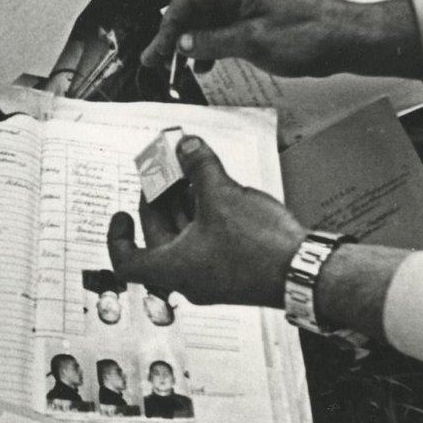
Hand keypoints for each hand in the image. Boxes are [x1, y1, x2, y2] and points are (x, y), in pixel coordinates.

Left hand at [106, 135, 306, 307]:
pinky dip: (205, 217)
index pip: (128, 261)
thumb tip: (185, 145)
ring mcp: (212, 276)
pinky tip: (216, 191)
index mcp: (172, 268)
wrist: (304, 273)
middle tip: (162, 174)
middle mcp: (188, 277)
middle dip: (158, 203)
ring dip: (184, 206)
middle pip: (159, 239)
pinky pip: (208, 241)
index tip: (121, 214)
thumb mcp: (222, 196)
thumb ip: (199, 167)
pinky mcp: (234, 270)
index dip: (118, 237)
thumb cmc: (259, 248)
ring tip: (189, 174)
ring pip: (186, 238)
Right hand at [139, 0, 422, 79]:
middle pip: (194, 3)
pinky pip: (224, 25)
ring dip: (190, 39)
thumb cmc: (314, 35)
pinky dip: (210, 42)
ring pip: (207, 16)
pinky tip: (206, 61)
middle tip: (160, 57)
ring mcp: (252, 1)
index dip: (168, 27)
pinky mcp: (259, 16)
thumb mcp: (254, 42)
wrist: (348, 39)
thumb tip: (183, 42)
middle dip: (173, 30)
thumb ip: (213, 41)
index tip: (158, 52)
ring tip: (179, 65)